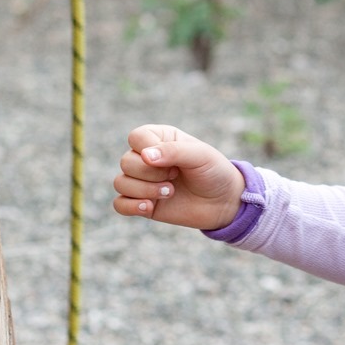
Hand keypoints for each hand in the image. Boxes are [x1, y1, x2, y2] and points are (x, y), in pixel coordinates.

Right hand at [110, 125, 243, 229]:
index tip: (174, 162)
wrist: (224, 202)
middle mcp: (146, 158)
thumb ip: (173, 151)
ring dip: (144, 190)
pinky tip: (149, 207)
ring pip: (120, 182)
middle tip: (174, 178)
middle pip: (126, 162)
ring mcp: (143, 181)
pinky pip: (119, 204)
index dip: (149, 150)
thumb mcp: (200, 155)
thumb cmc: (214, 172)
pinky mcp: (143, 203)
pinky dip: (131, 206)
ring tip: (170, 193)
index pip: (135, 137)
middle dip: (150, 174)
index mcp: (159, 139)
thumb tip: (145, 156)